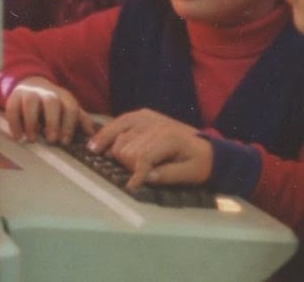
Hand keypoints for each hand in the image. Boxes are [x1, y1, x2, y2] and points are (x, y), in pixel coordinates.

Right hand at [3, 76, 92, 143]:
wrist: (32, 84)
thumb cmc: (53, 104)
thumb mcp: (68, 108)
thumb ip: (80, 120)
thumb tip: (91, 133)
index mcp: (63, 97)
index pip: (70, 107)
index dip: (68, 125)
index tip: (65, 141)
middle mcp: (47, 93)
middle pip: (52, 103)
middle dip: (52, 121)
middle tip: (51, 139)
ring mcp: (30, 94)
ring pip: (31, 103)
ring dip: (31, 122)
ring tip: (32, 139)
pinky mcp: (14, 98)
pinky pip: (12, 109)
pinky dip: (15, 124)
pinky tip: (18, 137)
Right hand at [89, 109, 214, 189]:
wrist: (208, 147)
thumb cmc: (199, 163)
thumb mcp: (190, 173)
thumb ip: (168, 175)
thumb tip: (145, 177)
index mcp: (170, 138)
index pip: (143, 157)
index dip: (136, 173)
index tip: (131, 187)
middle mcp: (157, 125)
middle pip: (127, 148)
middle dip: (127, 164)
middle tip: (134, 174)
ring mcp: (149, 118)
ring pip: (120, 137)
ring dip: (115, 152)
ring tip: (111, 163)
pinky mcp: (143, 116)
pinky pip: (120, 121)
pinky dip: (107, 132)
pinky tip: (95, 145)